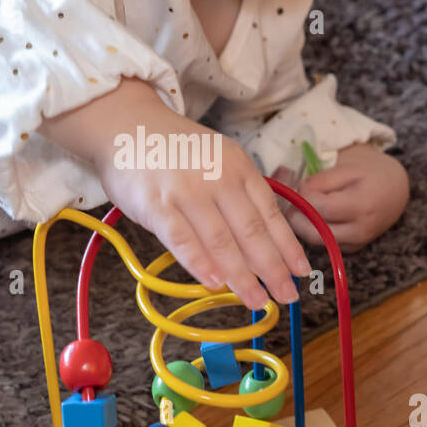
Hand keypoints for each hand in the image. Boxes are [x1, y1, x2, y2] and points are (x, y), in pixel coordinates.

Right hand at [92, 116, 311, 309]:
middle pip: (251, 231)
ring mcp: (186, 190)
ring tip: (257, 300)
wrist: (126, 126)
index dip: (288, 246)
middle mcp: (217, 177)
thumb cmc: (174, 151)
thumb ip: (237, 194)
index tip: (301, 271)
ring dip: (242, 276)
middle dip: (272, 268)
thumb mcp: (217, 159)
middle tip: (286, 295)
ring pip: (221, 240)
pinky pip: (182, 239)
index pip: (270, 212)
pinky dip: (199, 263)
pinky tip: (215, 283)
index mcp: (238, 166)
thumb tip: (261, 243)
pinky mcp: (156, 204)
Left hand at [272, 144, 409, 252]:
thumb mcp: (346, 166)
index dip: (301, 198)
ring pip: (315, 242)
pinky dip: (312, 231)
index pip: (319, 209)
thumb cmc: (370, 171)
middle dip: (294, 217)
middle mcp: (361, 230)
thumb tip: (296, 194)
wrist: (396, 188)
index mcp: (362, 205)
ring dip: (300, 226)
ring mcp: (357, 243)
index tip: (295, 184)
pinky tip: (308, 215)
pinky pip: (324, 244)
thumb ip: (320, 181)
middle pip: (313, 233)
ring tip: (296, 206)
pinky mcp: (352, 249)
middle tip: (286, 199)